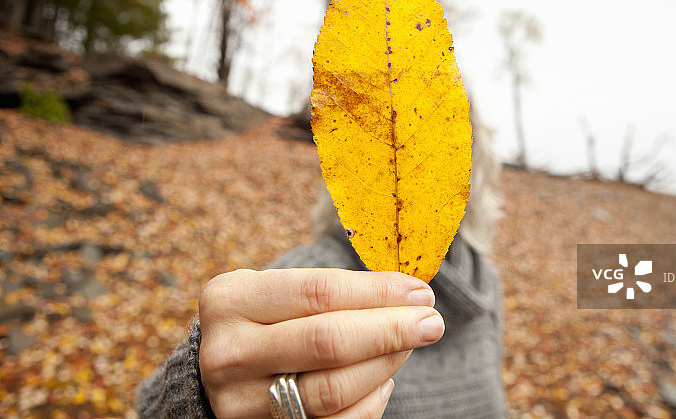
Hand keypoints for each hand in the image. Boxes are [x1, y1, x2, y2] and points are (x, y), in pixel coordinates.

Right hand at [198, 268, 443, 417]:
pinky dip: (370, 402)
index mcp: (230, 301)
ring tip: (407, 345)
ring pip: (333, 390)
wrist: (224, 368)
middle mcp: (228, 354)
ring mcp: (240, 403)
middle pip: (328, 343)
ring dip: (385, 364)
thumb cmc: (265, 319)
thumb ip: (334, 291)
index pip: (319, 293)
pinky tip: (383, 379)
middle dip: (390, 330)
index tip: (419, 292)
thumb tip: (412, 296)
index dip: (378, 292)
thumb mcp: (280, 292)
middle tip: (431, 322)